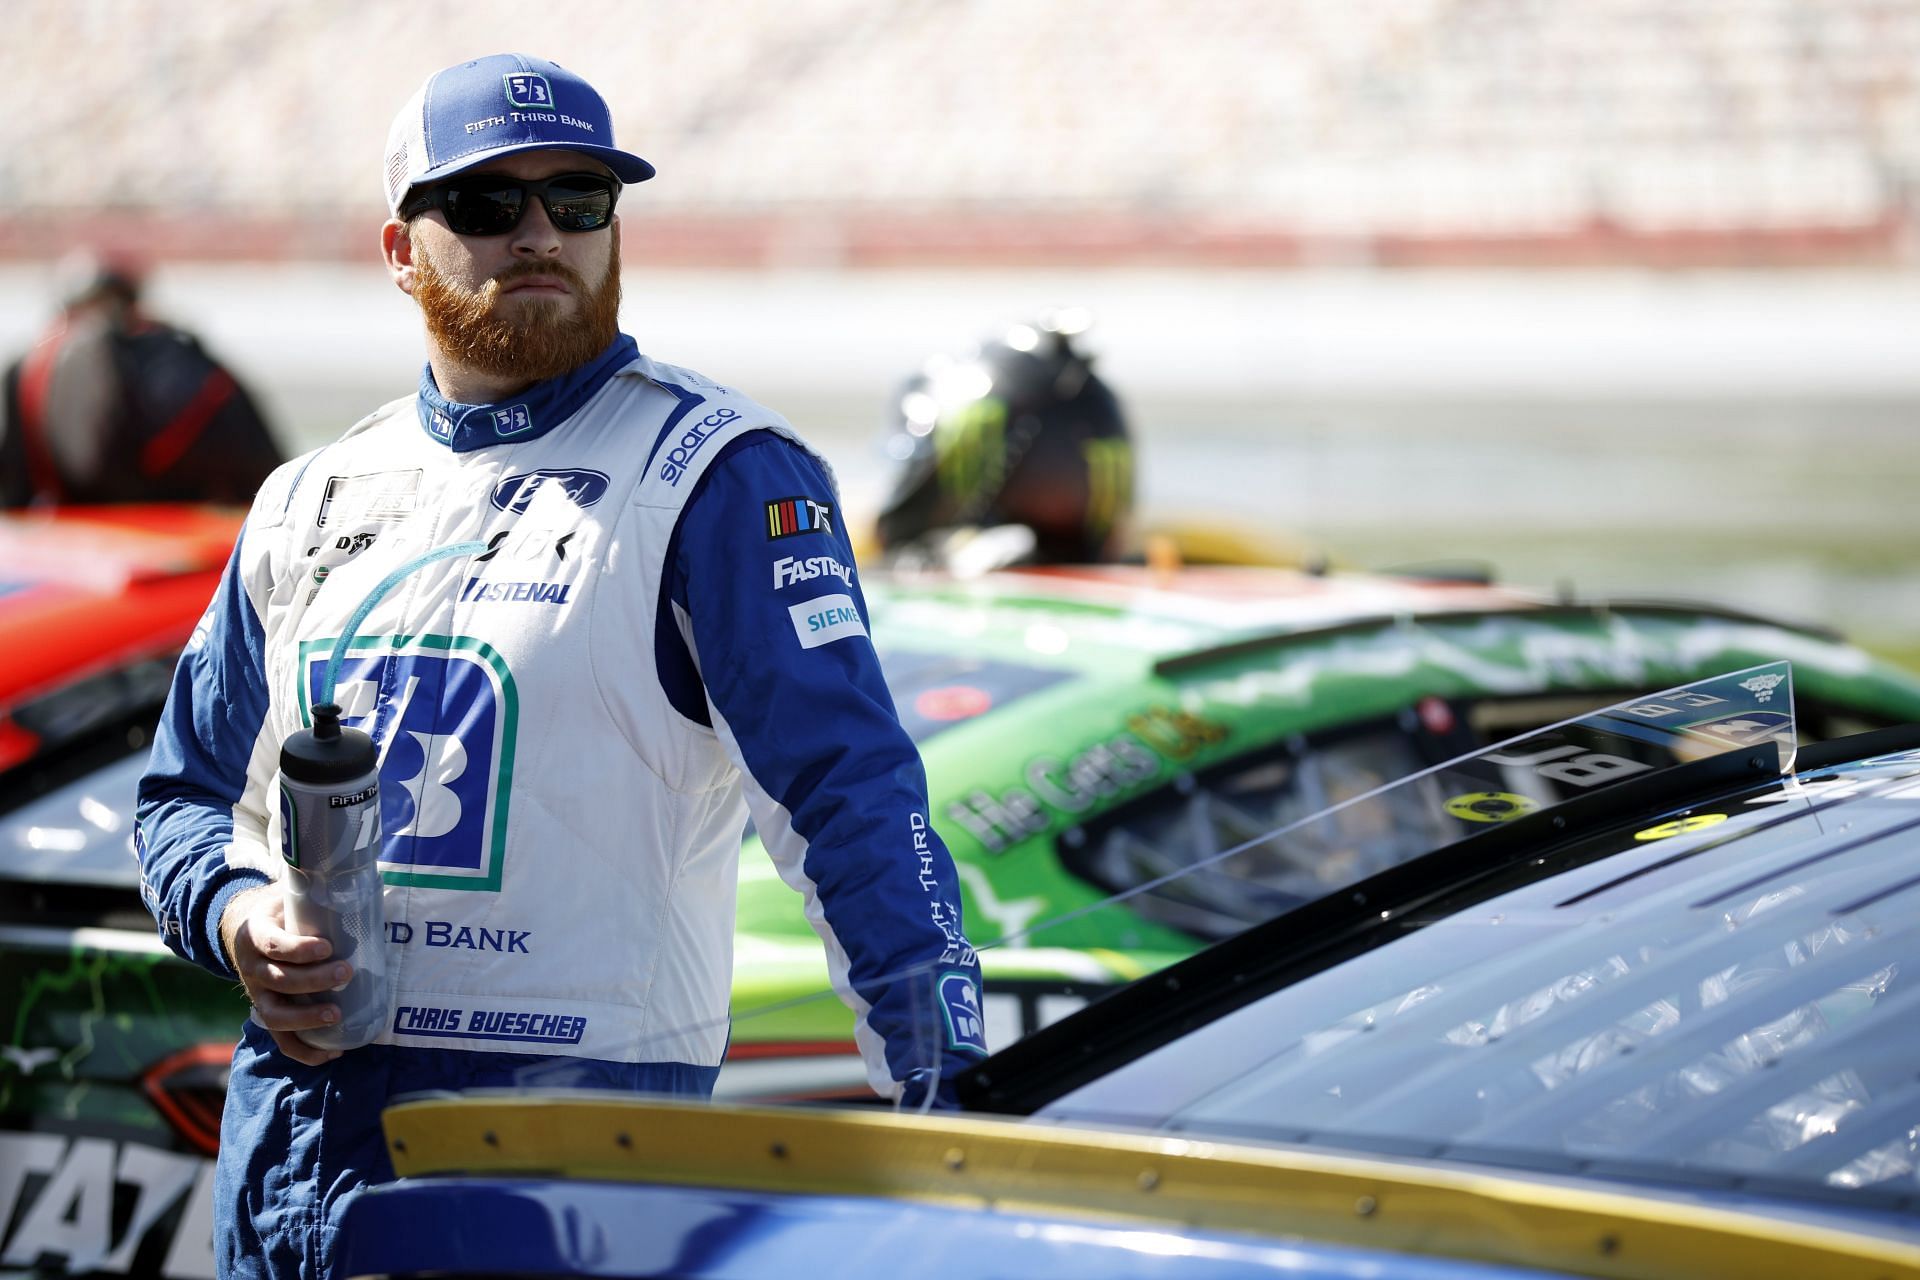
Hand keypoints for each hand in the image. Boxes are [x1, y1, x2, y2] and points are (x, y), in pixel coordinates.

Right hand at [219, 884, 351, 1065]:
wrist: (245, 928)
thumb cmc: (281, 911)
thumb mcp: (290, 895)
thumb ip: (319, 893)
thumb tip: (370, 885)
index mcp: (256, 934)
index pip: (272, 945)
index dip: (298, 949)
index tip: (326, 947)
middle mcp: (251, 968)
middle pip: (279, 980)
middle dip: (313, 981)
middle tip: (346, 973)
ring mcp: (257, 994)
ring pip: (275, 1015)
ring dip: (306, 1019)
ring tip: (336, 1015)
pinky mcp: (267, 1013)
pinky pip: (281, 1040)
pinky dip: (304, 1051)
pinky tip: (333, 1052)